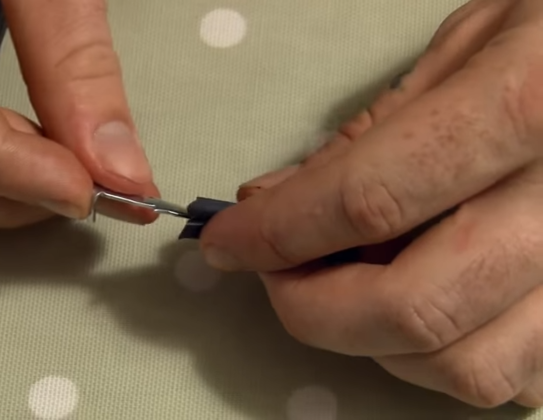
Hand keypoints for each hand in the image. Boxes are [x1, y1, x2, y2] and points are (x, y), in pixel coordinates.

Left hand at [201, 0, 542, 407]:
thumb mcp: (462, 50)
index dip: (278, 232)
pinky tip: (425, 308)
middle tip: (276, 275)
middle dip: (312, 308)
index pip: (370, 199)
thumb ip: (370, 132)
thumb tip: (276, 198)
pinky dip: (444, 357)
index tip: (228, 243)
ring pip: (464, 366)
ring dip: (376, 342)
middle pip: (412, 307)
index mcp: (525, 110)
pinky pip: (511, 378)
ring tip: (348, 289)